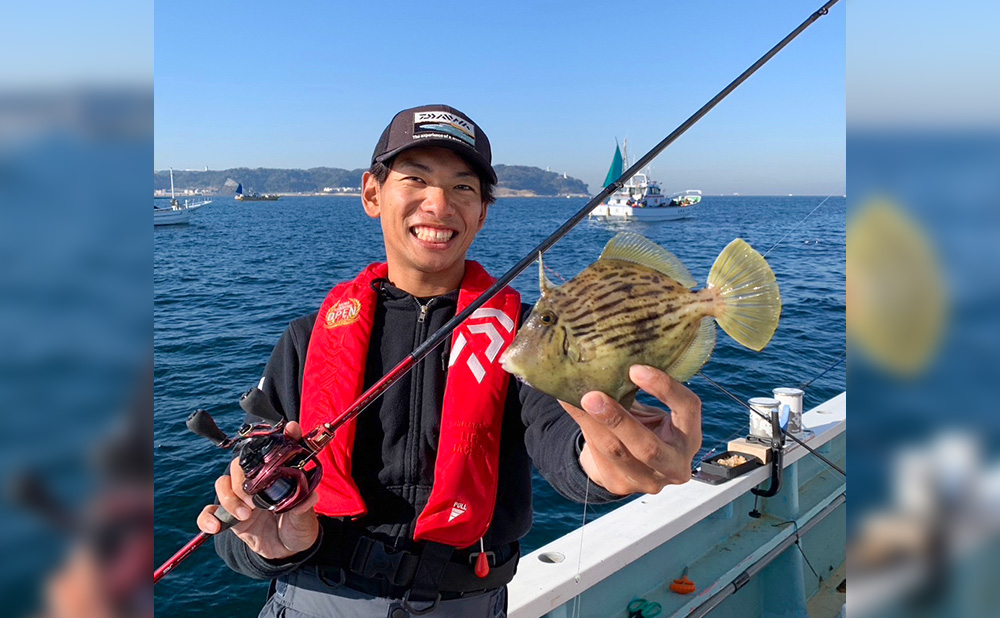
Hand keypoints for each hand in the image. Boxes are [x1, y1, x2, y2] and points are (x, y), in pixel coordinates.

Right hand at [196, 421, 319, 559]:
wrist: (287, 551)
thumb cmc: (298, 527)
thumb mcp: (305, 518)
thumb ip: (304, 507)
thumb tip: (312, 496)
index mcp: (275, 477)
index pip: (275, 452)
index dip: (284, 437)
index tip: (292, 428)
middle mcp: (256, 482)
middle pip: (240, 464)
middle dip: (243, 478)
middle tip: (255, 499)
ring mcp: (239, 498)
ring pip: (222, 483)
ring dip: (229, 498)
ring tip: (246, 515)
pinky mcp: (227, 517)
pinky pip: (209, 512)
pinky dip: (207, 519)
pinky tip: (216, 528)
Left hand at [559, 365, 701, 494]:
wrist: (627, 463)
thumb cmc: (642, 426)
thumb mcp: (650, 410)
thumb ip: (640, 391)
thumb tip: (613, 355)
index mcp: (690, 437)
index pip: (687, 409)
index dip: (665, 389)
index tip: (635, 369)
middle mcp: (675, 465)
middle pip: (647, 446)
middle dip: (618, 420)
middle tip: (592, 395)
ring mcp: (649, 480)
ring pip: (616, 452)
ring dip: (590, 423)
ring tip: (571, 398)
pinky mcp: (622, 485)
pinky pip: (599, 455)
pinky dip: (583, 429)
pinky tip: (570, 408)